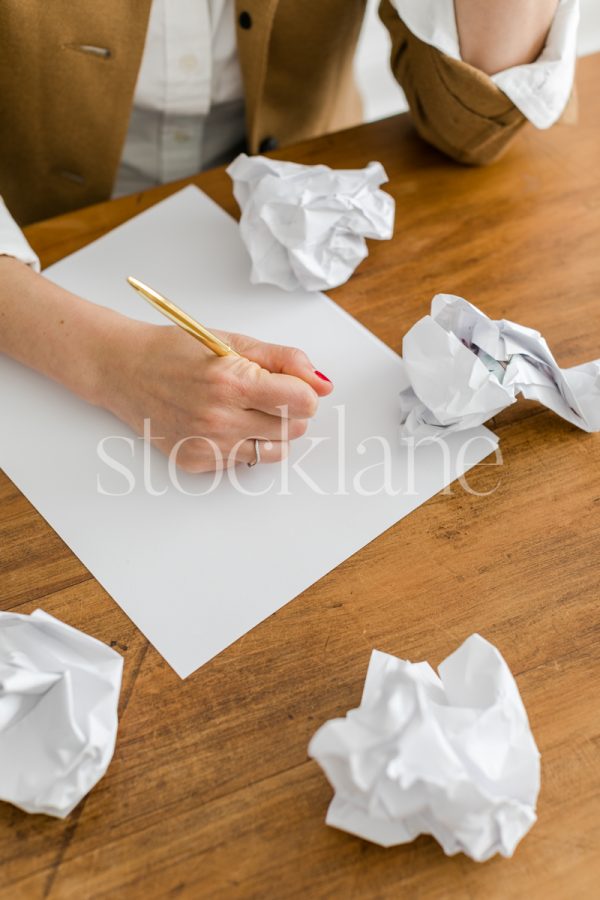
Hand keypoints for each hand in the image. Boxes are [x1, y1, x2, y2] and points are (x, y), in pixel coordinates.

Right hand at [100, 320, 333, 471]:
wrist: (123, 370)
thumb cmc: (177, 351)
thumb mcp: (234, 342)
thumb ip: (285, 360)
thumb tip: (323, 384)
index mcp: (232, 382)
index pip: (302, 402)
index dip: (304, 392)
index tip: (291, 384)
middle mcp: (220, 418)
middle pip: (294, 429)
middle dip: (289, 410)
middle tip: (263, 393)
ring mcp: (207, 445)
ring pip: (275, 451)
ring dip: (271, 431)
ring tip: (245, 409)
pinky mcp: (197, 462)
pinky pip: (244, 461)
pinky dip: (243, 443)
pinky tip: (220, 422)